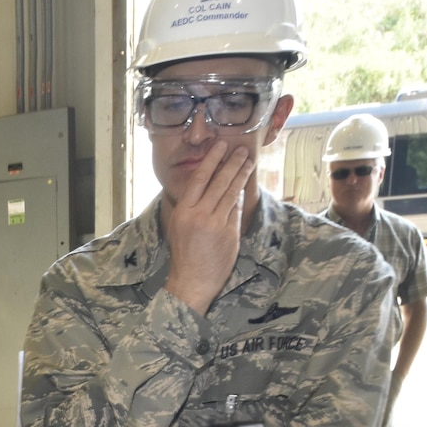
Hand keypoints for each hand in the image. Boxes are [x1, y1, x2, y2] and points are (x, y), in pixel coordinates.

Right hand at [162, 144, 255, 315]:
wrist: (192, 281)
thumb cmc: (183, 254)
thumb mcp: (178, 226)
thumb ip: (189, 205)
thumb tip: (202, 183)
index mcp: (184, 212)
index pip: (199, 178)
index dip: (211, 160)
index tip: (220, 146)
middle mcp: (200, 216)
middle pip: (219, 182)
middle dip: (232, 163)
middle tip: (241, 150)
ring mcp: (217, 224)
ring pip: (231, 193)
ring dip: (241, 175)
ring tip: (248, 162)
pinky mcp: (230, 234)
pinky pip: (236, 210)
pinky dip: (239, 197)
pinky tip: (243, 186)